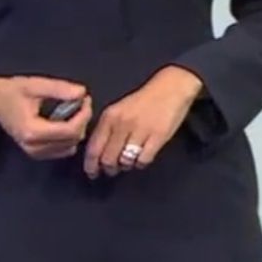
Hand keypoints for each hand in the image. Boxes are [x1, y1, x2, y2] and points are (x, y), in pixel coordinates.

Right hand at [0, 74, 92, 159]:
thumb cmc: (12, 91)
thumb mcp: (35, 84)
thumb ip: (59, 89)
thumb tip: (82, 93)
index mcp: (33, 131)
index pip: (69, 130)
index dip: (83, 115)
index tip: (85, 99)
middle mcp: (34, 147)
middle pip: (72, 140)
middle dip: (81, 120)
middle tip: (81, 101)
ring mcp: (34, 153)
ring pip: (69, 147)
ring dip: (76, 129)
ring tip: (73, 110)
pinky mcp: (36, 154)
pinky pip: (62, 150)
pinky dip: (68, 137)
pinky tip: (64, 122)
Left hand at [82, 66, 203, 178]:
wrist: (170, 88)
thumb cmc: (143, 101)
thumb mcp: (119, 110)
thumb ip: (107, 129)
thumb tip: (97, 154)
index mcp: (110, 116)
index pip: (94, 147)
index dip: (91, 165)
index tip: (92, 173)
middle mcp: (122, 123)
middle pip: (108, 159)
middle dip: (109, 169)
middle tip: (113, 169)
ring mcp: (140, 130)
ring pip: (125, 162)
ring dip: (126, 166)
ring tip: (129, 160)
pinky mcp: (157, 136)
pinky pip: (143, 160)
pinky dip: (141, 163)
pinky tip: (142, 156)